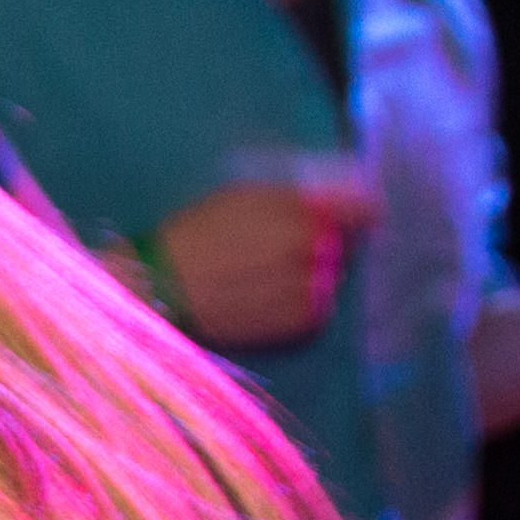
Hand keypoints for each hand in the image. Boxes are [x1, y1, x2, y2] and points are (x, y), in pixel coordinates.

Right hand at [155, 180, 367, 347]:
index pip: (359, 210)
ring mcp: (310, 289)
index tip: (357, 215)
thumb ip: (294, 198)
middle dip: (322, 245)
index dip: (360, 211)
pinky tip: (264, 299)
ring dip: (308, 276)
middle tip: (275, 251)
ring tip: (263, 278)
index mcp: (301, 214)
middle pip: (342, 245)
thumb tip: (356, 203)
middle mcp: (313, 250)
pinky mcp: (299, 322)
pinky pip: (317, 309)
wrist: (160, 286)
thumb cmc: (193, 234)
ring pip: (329, 278)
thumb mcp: (239, 197)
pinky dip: (300, 304)